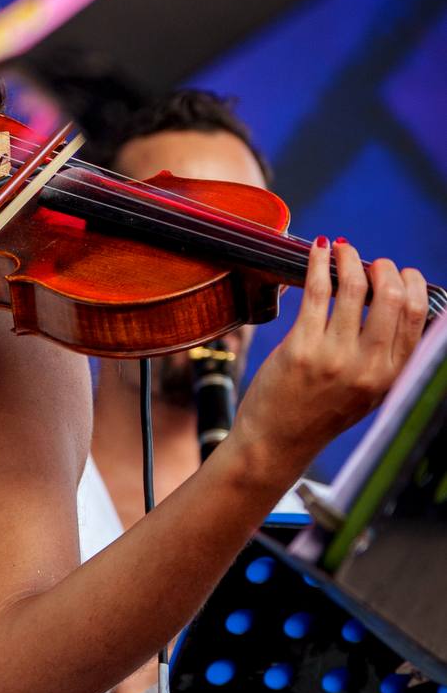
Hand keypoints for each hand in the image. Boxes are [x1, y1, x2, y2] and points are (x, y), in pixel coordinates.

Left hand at [229, 238, 429, 496]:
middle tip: (369, 261)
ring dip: (350, 258)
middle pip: (392, 296)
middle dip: (383, 267)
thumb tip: (395, 301)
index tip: (397, 273)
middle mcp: (367, 367)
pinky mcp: (300, 348)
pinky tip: (318, 250)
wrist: (276, 443)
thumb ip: (384, 355)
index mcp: (390, 375)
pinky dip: (319, 263)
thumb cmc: (320, 413)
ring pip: (354, 287)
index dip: (410, 283)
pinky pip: (317, 291)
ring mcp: (334, 357)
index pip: (416, 315)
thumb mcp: (367, 391)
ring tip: (342, 249)